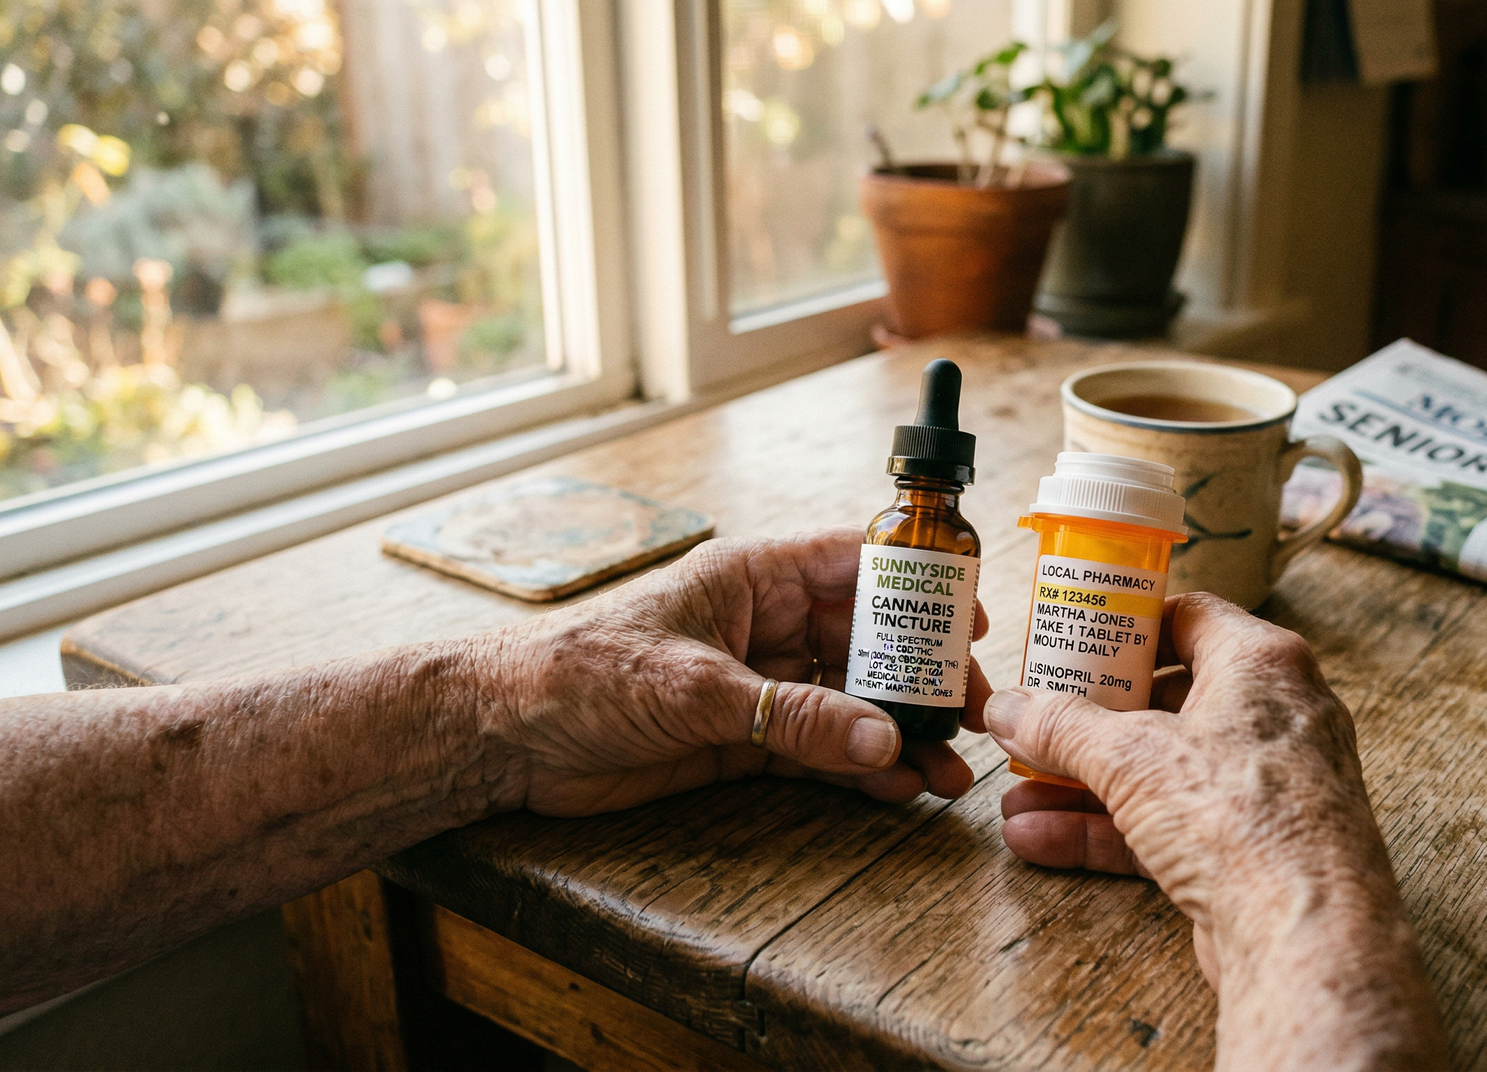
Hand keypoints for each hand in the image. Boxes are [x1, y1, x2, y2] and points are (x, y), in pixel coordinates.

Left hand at [486, 528, 988, 816]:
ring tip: (950, 774)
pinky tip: (898, 789)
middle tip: (975, 715)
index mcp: (754, 576)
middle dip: (923, 680)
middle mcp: (767, 624)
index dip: (919, 589)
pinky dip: (859, 771)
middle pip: (868, 643)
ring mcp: (759, 684)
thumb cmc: (582, 673)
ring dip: (900, 736)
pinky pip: (819, 751)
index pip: (856, 563)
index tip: (970, 621)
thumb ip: (791, 715)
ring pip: (851, 704)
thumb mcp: (694, 688)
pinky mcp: (744, 740)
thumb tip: (883, 738)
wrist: (508, 736)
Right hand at [984, 594, 1446, 1068]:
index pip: (1188, 620)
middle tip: (1035, 720)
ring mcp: (1262, 789)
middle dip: (1088, 721)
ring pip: (1159, 773)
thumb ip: (1064, 727)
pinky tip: (1039, 838)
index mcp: (1261, 665)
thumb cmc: (1247, 820)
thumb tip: (1011, 709)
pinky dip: (1104, 831)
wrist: (1303, 935)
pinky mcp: (1246, 851)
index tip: (1072, 641)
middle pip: (1164, 702)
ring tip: (1015, 794)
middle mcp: (1272, 718)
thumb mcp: (1131, 756)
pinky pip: (1165, 827)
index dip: (1125, 627)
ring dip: (1082, 784)